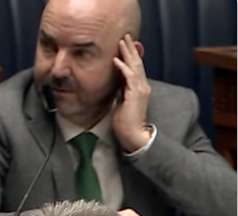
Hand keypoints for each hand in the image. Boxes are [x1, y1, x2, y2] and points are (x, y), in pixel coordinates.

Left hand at [112, 35, 152, 152]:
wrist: (133, 134)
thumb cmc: (126, 121)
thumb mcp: (122, 101)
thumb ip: (122, 90)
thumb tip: (117, 82)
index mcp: (140, 87)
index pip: (136, 67)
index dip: (131, 55)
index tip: (124, 44)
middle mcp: (143, 86)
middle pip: (137, 63)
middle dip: (130, 49)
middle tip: (125, 36)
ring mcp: (140, 89)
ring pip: (135, 67)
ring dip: (127, 53)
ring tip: (121, 42)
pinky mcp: (135, 94)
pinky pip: (129, 77)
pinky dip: (122, 67)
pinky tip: (116, 59)